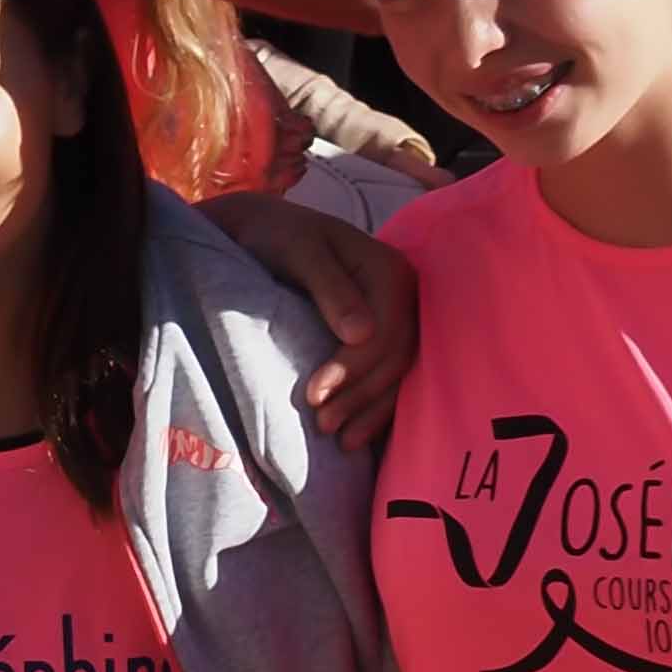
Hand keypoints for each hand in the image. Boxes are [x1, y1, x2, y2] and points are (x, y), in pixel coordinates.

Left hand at [198, 187, 416, 442]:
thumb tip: (361, 335)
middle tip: (323, 425)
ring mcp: (398, 316)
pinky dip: (375, 406)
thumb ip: (330, 289)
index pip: (385, 331)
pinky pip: (390, 375)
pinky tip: (357, 433)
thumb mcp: (299, 252)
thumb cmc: (277, 237)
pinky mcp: (384, 334)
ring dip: (371, 409)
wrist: (267, 231)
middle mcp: (404, 294)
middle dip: (361, 395)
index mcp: (390, 271)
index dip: (353, 368)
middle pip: (395, 356)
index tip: (314, 395)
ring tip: (340, 440)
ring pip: (397, 371)